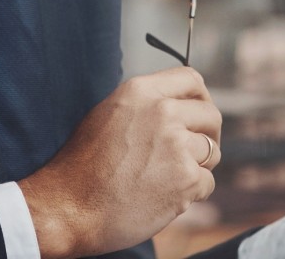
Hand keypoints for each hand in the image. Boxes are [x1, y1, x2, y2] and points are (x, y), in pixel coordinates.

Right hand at [18, 66, 221, 258]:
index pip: (191, 79)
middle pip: (211, 114)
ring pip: (213, 150)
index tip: (199, 115)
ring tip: (170, 178)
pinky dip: (193, 193)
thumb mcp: (109, 113)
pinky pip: (207, 182)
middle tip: (195, 153)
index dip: (201, 98)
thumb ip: (144, 105)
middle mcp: (162, 111)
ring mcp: (176, 143)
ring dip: (199, 166)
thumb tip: (175, 105)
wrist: (71, 206)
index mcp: (140, 91)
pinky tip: (166, 196)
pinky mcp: (185, 178)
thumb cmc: (84, 165)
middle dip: (208, 134)